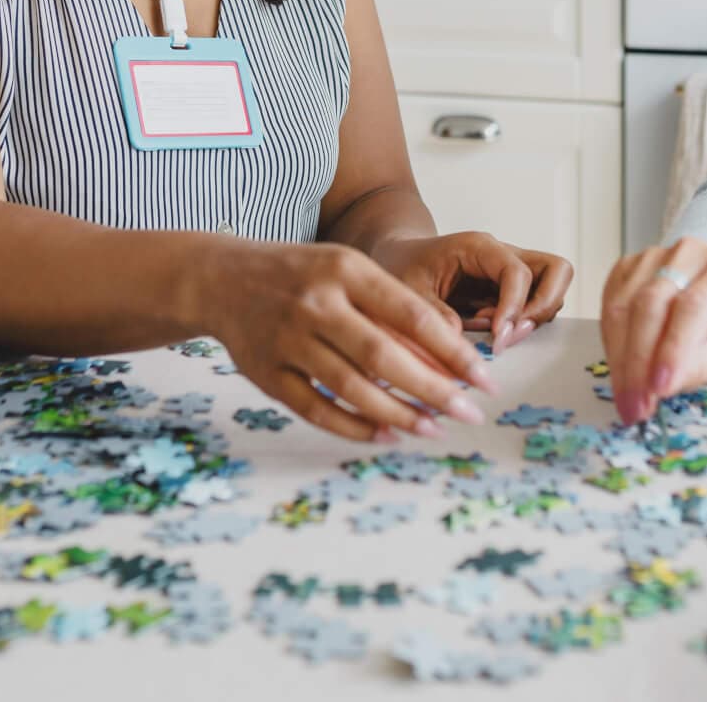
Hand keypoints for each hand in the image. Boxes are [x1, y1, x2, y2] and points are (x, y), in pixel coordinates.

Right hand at [210, 241, 497, 442]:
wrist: (222, 278)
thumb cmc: (304, 276)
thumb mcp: (348, 272)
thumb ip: (393, 312)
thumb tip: (448, 364)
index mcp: (346, 270)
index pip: (412, 315)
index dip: (453, 351)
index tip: (484, 379)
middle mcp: (316, 303)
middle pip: (383, 356)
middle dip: (433, 390)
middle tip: (469, 414)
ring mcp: (287, 340)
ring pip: (351, 388)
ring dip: (397, 415)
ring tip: (432, 429)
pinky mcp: (265, 374)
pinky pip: (316, 409)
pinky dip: (354, 428)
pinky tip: (385, 436)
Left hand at [370, 232, 573, 351]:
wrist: (399, 258)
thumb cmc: (402, 266)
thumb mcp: (407, 290)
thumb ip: (432, 314)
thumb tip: (459, 342)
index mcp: (479, 247)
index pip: (518, 272)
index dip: (514, 308)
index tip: (498, 338)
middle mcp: (503, 255)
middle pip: (557, 270)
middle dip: (543, 307)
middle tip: (512, 334)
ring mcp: (511, 272)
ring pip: (553, 288)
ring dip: (534, 318)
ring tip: (496, 335)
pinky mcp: (510, 291)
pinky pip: (536, 305)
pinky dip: (522, 324)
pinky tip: (490, 333)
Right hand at [599, 238, 706, 425]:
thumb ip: (703, 365)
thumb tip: (662, 386)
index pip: (695, 305)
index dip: (674, 348)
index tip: (660, 389)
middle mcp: (692, 253)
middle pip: (653, 303)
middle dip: (640, 362)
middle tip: (637, 405)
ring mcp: (655, 256)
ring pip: (625, 305)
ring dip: (621, 359)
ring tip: (628, 399)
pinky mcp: (628, 266)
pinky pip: (610, 304)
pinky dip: (612, 343)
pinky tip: (621, 371)